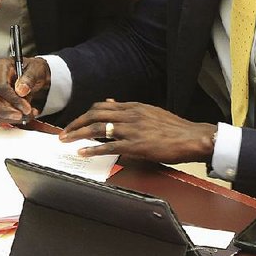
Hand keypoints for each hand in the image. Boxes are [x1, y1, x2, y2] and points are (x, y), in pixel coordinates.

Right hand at [0, 57, 51, 123]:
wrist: (37, 79)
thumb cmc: (34, 71)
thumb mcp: (37, 69)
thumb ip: (30, 77)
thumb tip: (21, 90)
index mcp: (0, 66)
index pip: (0, 86)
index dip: (13, 99)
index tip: (26, 107)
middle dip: (4, 111)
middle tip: (20, 116)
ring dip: (8, 118)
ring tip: (26, 115)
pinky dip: (9, 120)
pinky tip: (23, 115)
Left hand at [59, 100, 216, 162]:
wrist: (192, 137)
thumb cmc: (174, 128)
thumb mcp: (151, 111)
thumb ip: (131, 109)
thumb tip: (112, 103)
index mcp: (134, 106)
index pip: (102, 106)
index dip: (86, 113)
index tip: (76, 121)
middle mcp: (130, 115)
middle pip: (95, 114)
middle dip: (76, 123)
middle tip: (64, 132)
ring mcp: (131, 130)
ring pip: (97, 128)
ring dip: (78, 134)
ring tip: (66, 140)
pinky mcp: (135, 145)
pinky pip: (108, 146)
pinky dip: (93, 148)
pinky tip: (83, 152)